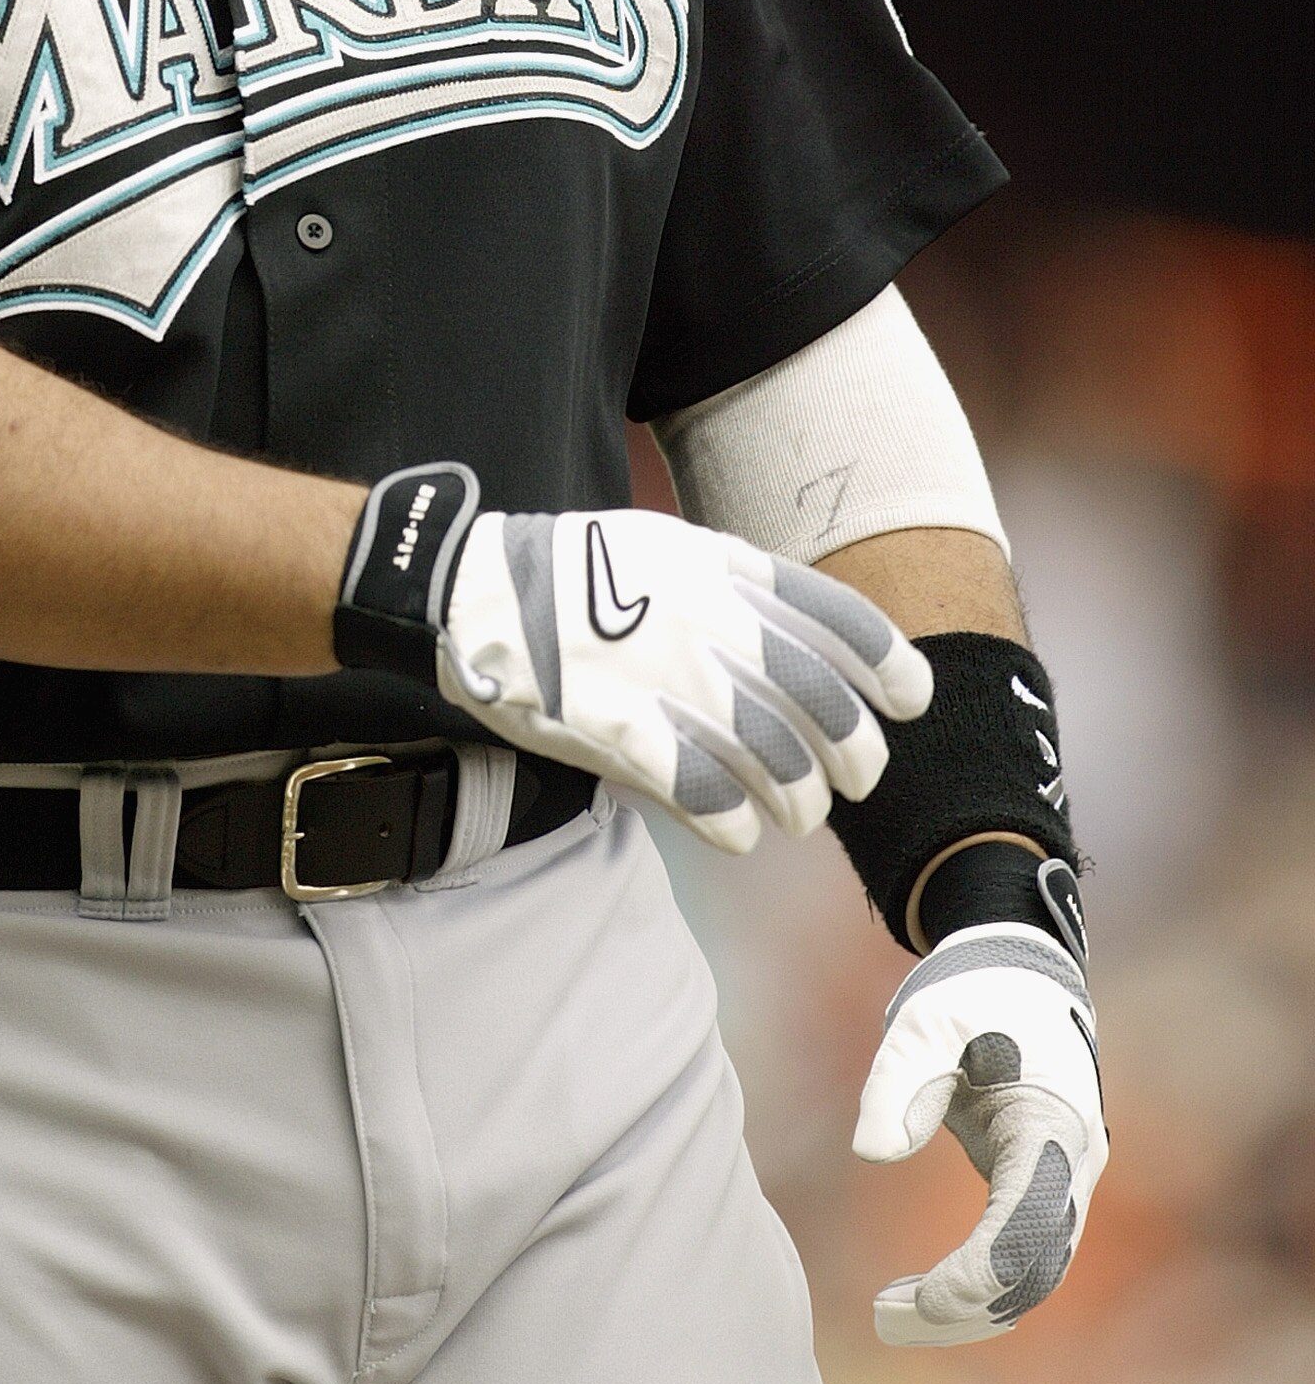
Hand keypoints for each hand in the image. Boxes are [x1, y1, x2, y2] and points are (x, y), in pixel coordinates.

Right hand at [337, 469, 931, 849]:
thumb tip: (812, 647)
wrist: (474, 590)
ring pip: (774, 761)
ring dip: (799, 802)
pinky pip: (705, 796)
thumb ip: (738, 590)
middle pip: (819, 703)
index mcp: (723, 569)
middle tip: (855, 777)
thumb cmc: (577, 575)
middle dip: (853, 752)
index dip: (886, 666)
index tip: (908, 700)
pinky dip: (733, 825)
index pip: (837, 618)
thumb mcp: (667, 550)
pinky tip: (737, 833)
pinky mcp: (621, 731)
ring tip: (797, 815)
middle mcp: (706, 621)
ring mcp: (665, 677)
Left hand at [856, 921, 1106, 1345]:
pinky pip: (1023, 1257)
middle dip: (966, 1310)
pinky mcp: (1044, 1186)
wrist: (1017, 972)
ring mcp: (1065, 1179)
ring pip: (1034, 1276)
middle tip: (882, 1319)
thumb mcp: (924, 1022)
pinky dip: (978, 1288)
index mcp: (1051, 1125)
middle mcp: (1073, 1164)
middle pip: (1036, 1270)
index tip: (917, 1297)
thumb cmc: (968, 993)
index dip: (976, 1275)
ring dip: (970, 1310)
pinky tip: (917, 1296)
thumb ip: (898, 1081)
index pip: (1027, 1228)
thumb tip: (873, 1153)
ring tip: (887, 1316)